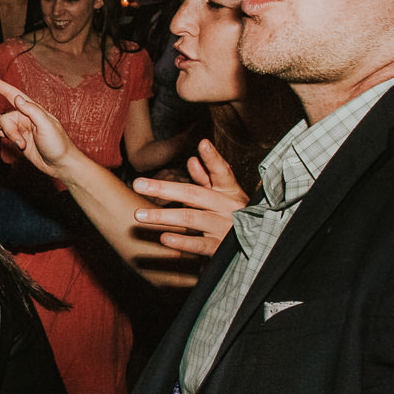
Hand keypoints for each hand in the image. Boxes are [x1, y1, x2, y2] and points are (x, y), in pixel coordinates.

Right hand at [0, 71, 75, 175]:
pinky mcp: (19, 140)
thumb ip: (32, 111)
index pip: (13, 94)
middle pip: (5, 117)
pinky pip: (2, 133)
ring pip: (2, 126)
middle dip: (8, 130)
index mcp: (33, 110)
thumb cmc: (58, 144)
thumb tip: (17, 98)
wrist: (61, 164)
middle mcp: (25, 117)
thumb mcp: (46, 125)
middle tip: (19, 144)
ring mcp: (21, 129)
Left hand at [130, 140, 246, 256]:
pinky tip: (165, 238)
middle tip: (138, 184)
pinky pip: (200, 244)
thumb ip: (207, 178)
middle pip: (194, 194)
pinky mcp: (221, 249)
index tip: (203, 144)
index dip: (213, 159)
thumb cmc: (233, 215)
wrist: (255, 247)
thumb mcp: (224, 196)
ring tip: (139, 214)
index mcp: (230, 192)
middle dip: (164, 188)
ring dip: (163, 216)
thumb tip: (192, 160)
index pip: (222, 172)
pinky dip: (182, 241)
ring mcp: (225, 228)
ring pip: (191, 219)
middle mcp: (228, 207)